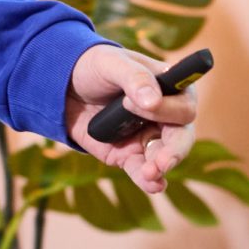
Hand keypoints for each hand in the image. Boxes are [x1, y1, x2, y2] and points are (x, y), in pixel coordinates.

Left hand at [66, 44, 198, 194]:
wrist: (64, 87)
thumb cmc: (96, 68)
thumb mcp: (111, 63)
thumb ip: (134, 78)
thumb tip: (153, 100)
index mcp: (169, 89)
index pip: (184, 103)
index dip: (168, 108)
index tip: (140, 105)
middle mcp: (165, 116)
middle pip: (182, 135)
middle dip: (175, 149)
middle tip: (162, 160)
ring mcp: (148, 137)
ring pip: (165, 156)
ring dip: (161, 166)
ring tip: (151, 173)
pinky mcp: (129, 155)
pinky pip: (143, 171)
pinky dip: (149, 180)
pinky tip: (153, 185)